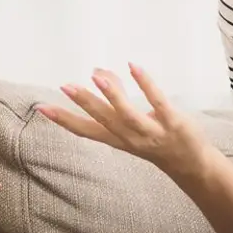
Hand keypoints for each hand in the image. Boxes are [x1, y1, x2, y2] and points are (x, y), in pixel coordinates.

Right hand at [37, 65, 210, 177]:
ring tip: (97, 77)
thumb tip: (97, 71)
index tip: (42, 108)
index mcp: (117, 139)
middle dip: (84, 103)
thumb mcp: (131, 122)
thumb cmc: (156, 139)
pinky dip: (146, 84)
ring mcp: (152, 132)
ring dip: (112, 96)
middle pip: (103, 120)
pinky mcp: (172, 123)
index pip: (86, 130)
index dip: (64, 119)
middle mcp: (130, 138)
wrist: (190, 164)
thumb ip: (116, 97)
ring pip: (128, 115)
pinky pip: (158, 102)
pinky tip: (133, 67)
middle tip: (65, 87)